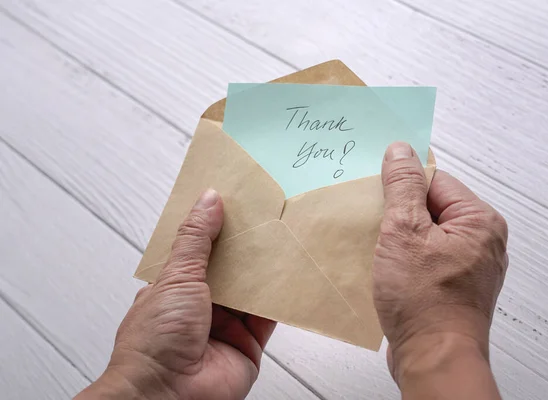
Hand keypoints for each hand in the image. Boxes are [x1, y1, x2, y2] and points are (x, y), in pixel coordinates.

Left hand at [76, 189, 275, 399]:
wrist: (168, 396)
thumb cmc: (154, 343)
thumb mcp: (175, 276)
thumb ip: (196, 239)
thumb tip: (208, 201)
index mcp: (174, 290)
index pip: (198, 252)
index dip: (214, 229)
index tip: (232, 205)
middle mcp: (199, 308)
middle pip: (228, 270)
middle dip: (244, 248)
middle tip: (262, 218)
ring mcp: (224, 327)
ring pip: (250, 291)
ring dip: (262, 270)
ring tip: (279, 239)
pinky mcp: (247, 346)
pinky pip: (267, 317)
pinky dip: (278, 298)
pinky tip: (287, 276)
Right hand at [373, 142, 507, 397]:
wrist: (433, 359)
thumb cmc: (424, 301)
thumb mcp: (404, 231)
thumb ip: (402, 187)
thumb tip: (401, 151)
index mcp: (479, 221)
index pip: (435, 181)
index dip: (402, 186)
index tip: (378, 193)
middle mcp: (481, 241)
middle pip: (431, 208)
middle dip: (399, 215)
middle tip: (376, 227)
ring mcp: (469, 267)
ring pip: (426, 236)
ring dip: (399, 240)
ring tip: (380, 251)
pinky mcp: (454, 287)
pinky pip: (427, 259)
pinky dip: (406, 260)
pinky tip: (388, 270)